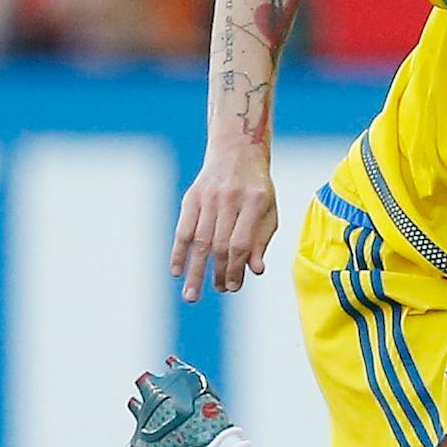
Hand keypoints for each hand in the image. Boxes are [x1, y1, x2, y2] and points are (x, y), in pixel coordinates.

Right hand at [172, 148, 278, 301]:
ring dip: (196, 270)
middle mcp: (229, 199)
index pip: (240, 243)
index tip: (233, 287)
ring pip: (199, 240)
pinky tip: (177, 271)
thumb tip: (255, 271)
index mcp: (254, 203)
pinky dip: (178, 252)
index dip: (235, 268)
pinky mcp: (191, 197)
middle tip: (217, 292)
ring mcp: (208, 197)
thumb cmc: (257, 190)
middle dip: (217, 272)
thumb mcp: (269, 211)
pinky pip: (182, 228)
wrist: (237, 152)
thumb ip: (261, 241)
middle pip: (219, 244)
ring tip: (192, 294)